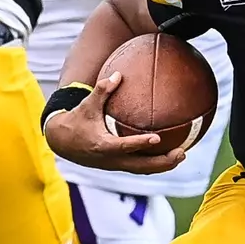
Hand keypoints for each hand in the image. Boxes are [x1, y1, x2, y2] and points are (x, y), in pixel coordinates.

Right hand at [44, 73, 186, 174]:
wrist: (62, 142)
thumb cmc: (76, 121)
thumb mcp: (87, 105)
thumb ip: (102, 90)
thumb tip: (117, 74)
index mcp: (102, 145)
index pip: (124, 146)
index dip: (140, 143)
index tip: (157, 138)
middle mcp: (110, 159)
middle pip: (141, 165)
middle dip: (162, 162)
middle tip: (182, 153)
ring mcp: (115, 165)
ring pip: (143, 170)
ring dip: (163, 165)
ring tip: (182, 155)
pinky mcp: (118, 166)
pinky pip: (140, 167)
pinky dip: (155, 164)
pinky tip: (170, 156)